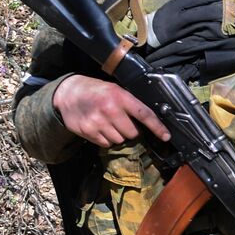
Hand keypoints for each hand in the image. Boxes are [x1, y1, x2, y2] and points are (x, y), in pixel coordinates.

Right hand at [52, 75, 169, 146]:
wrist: (68, 93)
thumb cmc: (96, 91)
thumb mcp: (115, 90)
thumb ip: (130, 103)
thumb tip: (149, 119)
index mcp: (120, 97)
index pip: (144, 114)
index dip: (157, 127)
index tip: (166, 136)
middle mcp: (110, 110)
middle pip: (132, 133)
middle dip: (131, 130)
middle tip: (122, 122)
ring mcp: (98, 122)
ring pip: (120, 140)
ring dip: (118, 135)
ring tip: (109, 124)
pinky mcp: (88, 131)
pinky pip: (106, 144)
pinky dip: (106, 139)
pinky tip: (100, 128)